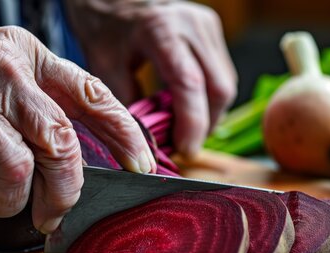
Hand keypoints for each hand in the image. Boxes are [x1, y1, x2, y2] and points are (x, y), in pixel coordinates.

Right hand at [0, 26, 154, 233]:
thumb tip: (72, 168)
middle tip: (51, 213)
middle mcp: (6, 68)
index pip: (93, 94)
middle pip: (61, 143)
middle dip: (62, 192)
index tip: (142, 167)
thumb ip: (39, 110)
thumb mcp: (4, 78)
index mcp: (31, 57)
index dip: (125, 134)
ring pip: (15, 171)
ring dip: (4, 200)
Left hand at [63, 0, 237, 155]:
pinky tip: (189, 107)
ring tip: (185, 128)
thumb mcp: (106, 68)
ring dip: (210, 113)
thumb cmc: (105, 29)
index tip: (186, 150)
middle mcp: (192, 25)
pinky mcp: (212, 31)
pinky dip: (209, 98)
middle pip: (218, 88)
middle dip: (205, 124)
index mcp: (161, 30)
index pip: (190, 83)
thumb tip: (149, 143)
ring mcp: (206, 26)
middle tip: (184, 145)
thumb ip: (129, 105)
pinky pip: (221, 75)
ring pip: (225, 84)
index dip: (192, 123)